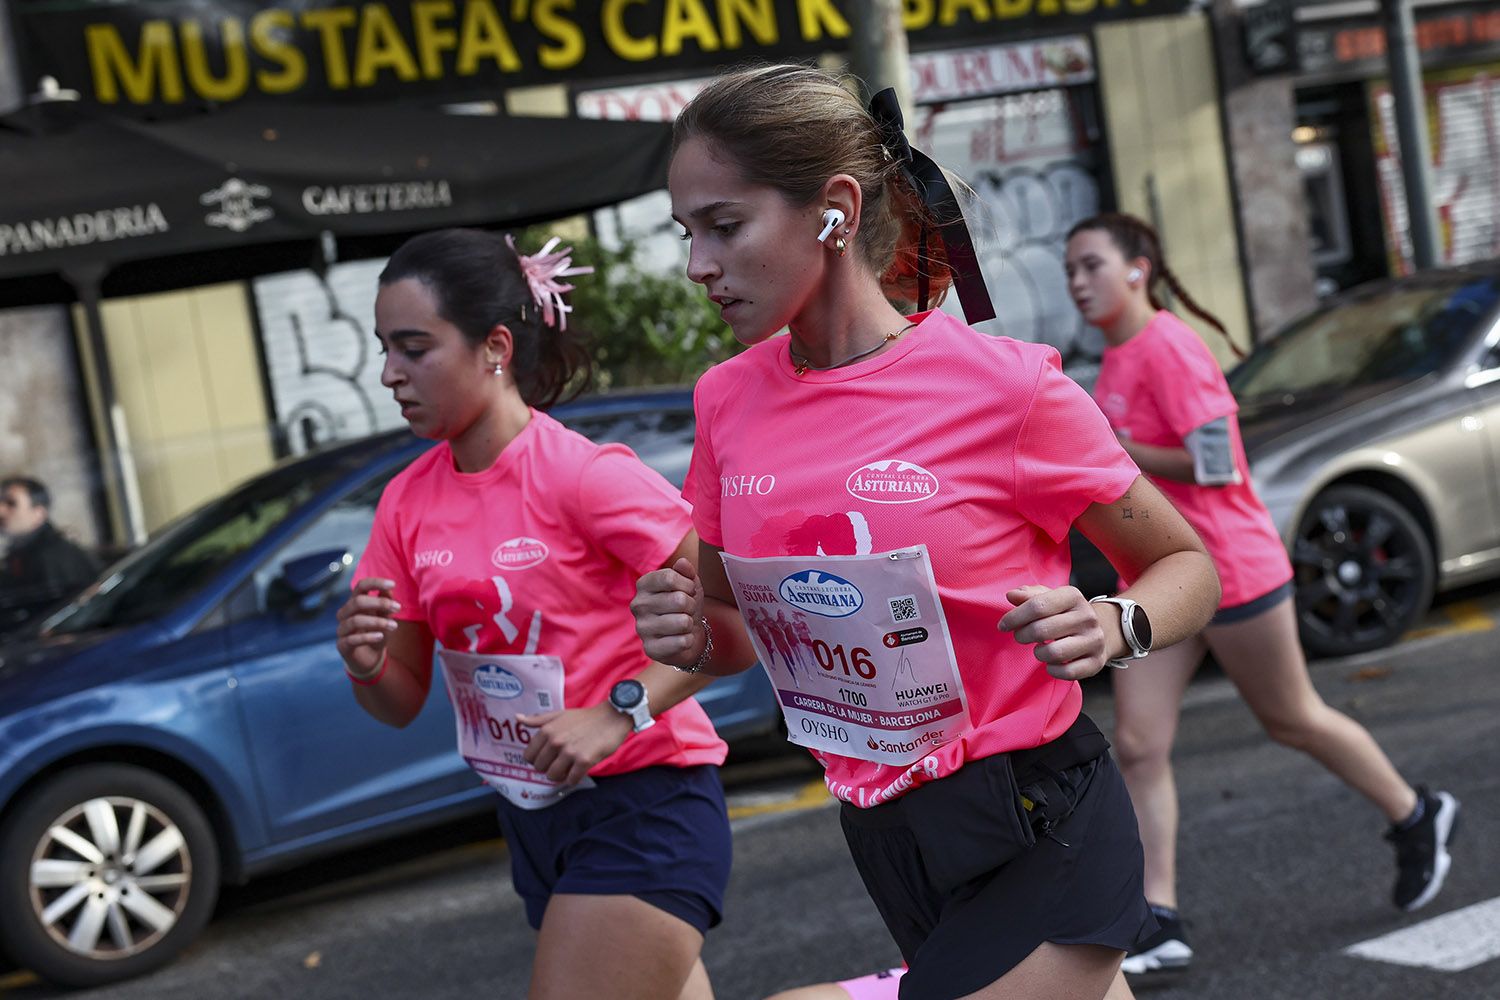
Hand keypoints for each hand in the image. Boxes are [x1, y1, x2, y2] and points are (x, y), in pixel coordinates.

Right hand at [335, 578, 400, 676]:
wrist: (369, 658)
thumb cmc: (376, 632)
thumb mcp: (384, 618)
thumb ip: (385, 604)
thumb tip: (389, 589)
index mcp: (355, 602)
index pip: (361, 586)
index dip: (375, 583)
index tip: (393, 584)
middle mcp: (345, 613)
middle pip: (357, 602)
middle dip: (379, 603)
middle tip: (398, 608)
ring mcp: (342, 629)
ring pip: (355, 620)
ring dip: (377, 622)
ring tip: (394, 626)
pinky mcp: (342, 645)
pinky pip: (352, 639)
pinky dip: (368, 637)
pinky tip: (380, 636)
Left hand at [517, 704, 631, 784]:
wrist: (612, 718)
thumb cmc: (585, 718)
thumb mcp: (559, 715)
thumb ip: (537, 720)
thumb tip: (517, 718)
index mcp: (547, 730)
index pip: (529, 756)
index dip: (537, 760)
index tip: (547, 758)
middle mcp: (555, 741)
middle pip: (540, 768)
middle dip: (548, 768)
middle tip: (560, 763)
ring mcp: (570, 752)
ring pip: (553, 776)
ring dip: (560, 775)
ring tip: (569, 768)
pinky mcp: (584, 761)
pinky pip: (571, 780)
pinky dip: (573, 778)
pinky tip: (579, 771)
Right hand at [631, 557, 706, 666]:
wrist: (687, 634)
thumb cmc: (686, 606)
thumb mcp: (689, 584)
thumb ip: (686, 571)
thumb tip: (683, 563)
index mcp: (644, 585)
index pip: (669, 578)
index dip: (688, 585)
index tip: (689, 591)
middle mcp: (638, 605)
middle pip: (678, 600)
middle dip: (691, 605)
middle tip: (687, 610)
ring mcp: (642, 628)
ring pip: (682, 622)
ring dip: (690, 623)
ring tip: (683, 624)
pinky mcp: (650, 649)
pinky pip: (682, 642)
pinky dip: (689, 640)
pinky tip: (681, 639)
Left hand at [997, 584, 1109, 680]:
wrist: (1103, 630)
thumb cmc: (1065, 613)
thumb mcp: (1049, 598)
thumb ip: (1028, 595)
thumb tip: (1011, 595)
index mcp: (1073, 596)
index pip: (1038, 606)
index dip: (1015, 617)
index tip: (1003, 625)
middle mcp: (1087, 617)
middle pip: (1042, 630)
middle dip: (1023, 635)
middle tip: (1020, 636)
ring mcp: (1094, 640)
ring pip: (1054, 653)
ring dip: (1039, 653)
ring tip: (1039, 648)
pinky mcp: (1096, 662)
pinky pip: (1067, 672)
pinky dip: (1053, 670)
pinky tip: (1051, 663)